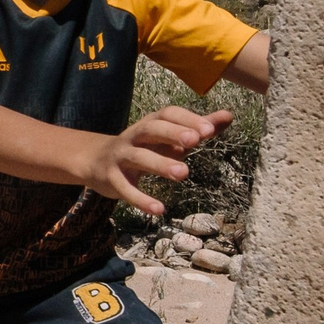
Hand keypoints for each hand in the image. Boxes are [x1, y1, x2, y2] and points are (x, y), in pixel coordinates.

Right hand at [70, 106, 231, 217]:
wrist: (95, 160)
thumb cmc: (143, 147)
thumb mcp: (168, 137)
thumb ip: (198, 128)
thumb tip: (228, 116)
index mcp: (151, 124)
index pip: (168, 114)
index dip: (187, 119)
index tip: (208, 130)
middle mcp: (134, 136)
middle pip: (152, 129)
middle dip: (173, 133)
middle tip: (195, 141)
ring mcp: (120, 157)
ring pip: (139, 158)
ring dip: (160, 164)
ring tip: (184, 174)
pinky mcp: (111, 179)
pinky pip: (125, 188)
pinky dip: (140, 199)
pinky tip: (159, 209)